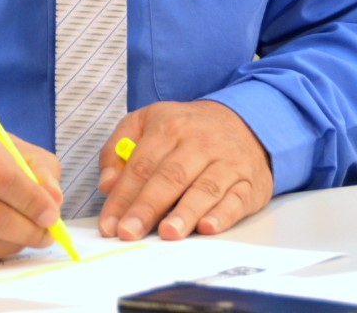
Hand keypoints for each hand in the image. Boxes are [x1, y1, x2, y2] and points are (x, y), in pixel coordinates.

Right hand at [0, 116, 62, 263]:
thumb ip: (38, 167)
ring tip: (28, 236)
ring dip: (12, 243)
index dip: (31, 201)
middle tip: (46, 234)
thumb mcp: (6, 141)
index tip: (52, 214)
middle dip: (26, 230)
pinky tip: (2, 239)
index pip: (1, 177)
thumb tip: (54, 201)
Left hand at [95, 100, 272, 241]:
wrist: (244, 122)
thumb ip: (117, 149)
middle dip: (147, 207)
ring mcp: (227, 162)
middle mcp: (200, 143)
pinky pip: (236, 199)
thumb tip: (107, 185)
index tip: (109, 223)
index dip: (123, 196)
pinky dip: (222, 215)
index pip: (141, 165)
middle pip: (170, 177)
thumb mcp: (146, 122)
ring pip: (205, 189)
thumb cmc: (187, 130)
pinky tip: (207, 227)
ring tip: (168, 233)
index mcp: (169, 126)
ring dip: (185, 213)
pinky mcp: (249, 183)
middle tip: (129, 232)